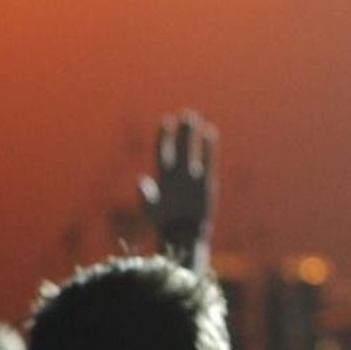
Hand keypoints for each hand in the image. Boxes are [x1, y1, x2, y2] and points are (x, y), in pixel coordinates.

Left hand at [138, 110, 216, 269]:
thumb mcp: (151, 210)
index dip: (164, 137)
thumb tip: (141, 180)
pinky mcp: (205, 183)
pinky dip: (208, 147)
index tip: (165, 120)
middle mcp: (177, 174)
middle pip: (179, 148)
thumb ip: (146, 195)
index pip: (163, 151)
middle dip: (181, 132)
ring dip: (193, 136)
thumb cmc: (163, 223)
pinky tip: (209, 132)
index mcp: (162, 177)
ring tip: (196, 119)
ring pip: (193, 151)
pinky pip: (207, 161)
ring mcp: (191, 177)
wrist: (182, 235)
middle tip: (185, 114)